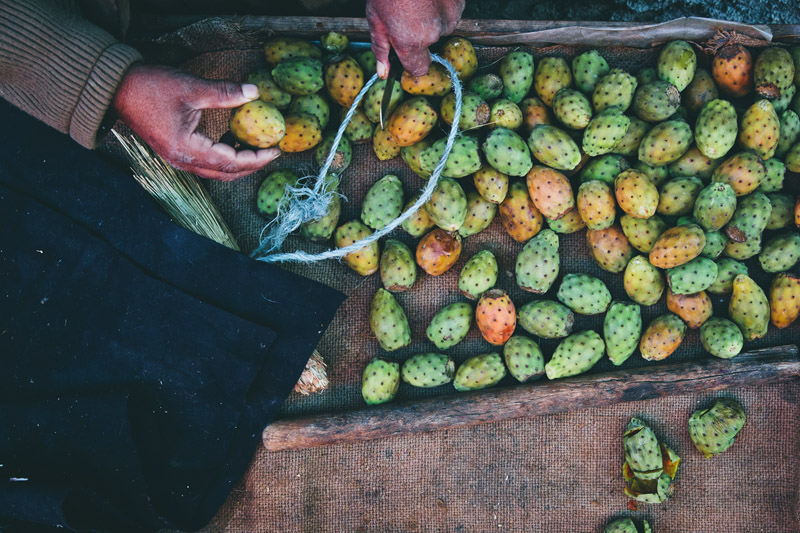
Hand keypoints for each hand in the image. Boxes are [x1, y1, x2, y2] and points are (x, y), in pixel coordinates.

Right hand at [112, 64, 279, 180]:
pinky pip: (205, 163)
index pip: (231, 162)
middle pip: (226, 173)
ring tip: (257, 148)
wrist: (116, 88)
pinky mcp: (175, 153)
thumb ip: (224, 93)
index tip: (275, 150)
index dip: (256, 158)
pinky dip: (223, 158)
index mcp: (187, 150)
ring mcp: (177, 159)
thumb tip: (254, 92)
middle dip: (252, 165)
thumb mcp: (191, 88)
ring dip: (238, 164)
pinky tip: (233, 142)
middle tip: (271, 153)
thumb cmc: (150, 87)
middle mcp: (182, 161)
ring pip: (216, 171)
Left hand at [367, 0, 464, 77]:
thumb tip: (383, 72)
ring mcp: (451, 16)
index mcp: (411, 42)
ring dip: (431, 18)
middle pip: (429, 44)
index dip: (411, 60)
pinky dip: (441, 4)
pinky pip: (450, 10)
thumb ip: (381, 48)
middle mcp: (435, 33)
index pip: (419, 69)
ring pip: (441, 26)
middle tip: (404, 12)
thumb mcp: (375, 17)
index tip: (404, 49)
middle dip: (418, 33)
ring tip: (416, 0)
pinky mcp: (460, 2)